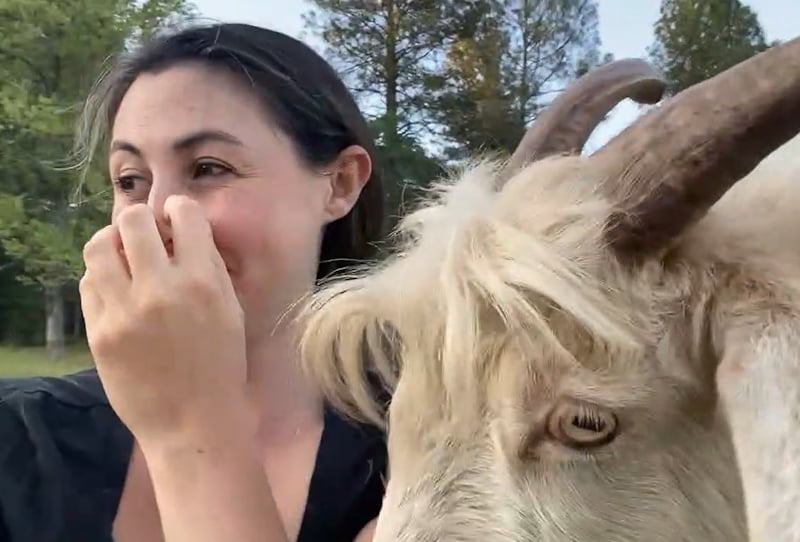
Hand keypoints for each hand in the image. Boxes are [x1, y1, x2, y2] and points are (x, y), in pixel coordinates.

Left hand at [80, 196, 250, 447]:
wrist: (193, 422)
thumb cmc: (221, 366)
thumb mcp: (230, 310)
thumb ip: (208, 267)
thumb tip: (182, 231)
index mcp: (202, 281)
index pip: (182, 213)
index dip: (177, 210)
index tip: (174, 220)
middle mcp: (160, 289)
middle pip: (132, 220)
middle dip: (139, 220)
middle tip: (146, 236)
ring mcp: (124, 311)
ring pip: (98, 246)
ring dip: (112, 243)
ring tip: (123, 256)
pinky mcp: (99, 332)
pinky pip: (88, 283)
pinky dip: (101, 277)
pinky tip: (116, 289)